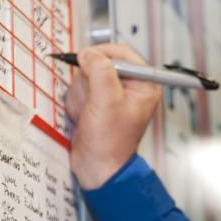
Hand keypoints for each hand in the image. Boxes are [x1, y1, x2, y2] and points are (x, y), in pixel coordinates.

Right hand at [65, 43, 161, 188]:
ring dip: (81, 95)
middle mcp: (129, 87)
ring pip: (85, 76)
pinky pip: (79, 89)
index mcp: (144, 84)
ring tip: (89, 114)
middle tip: (93, 103)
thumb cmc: (109, 141)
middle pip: (100, 63)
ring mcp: (111, 94)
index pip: (123, 53)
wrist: (96, 167)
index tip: (86, 62)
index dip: (102, 55)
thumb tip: (89, 53)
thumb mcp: (106, 101)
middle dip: (89, 82)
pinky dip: (77, 103)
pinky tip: (83, 118)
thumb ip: (100, 72)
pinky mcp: (96, 102)